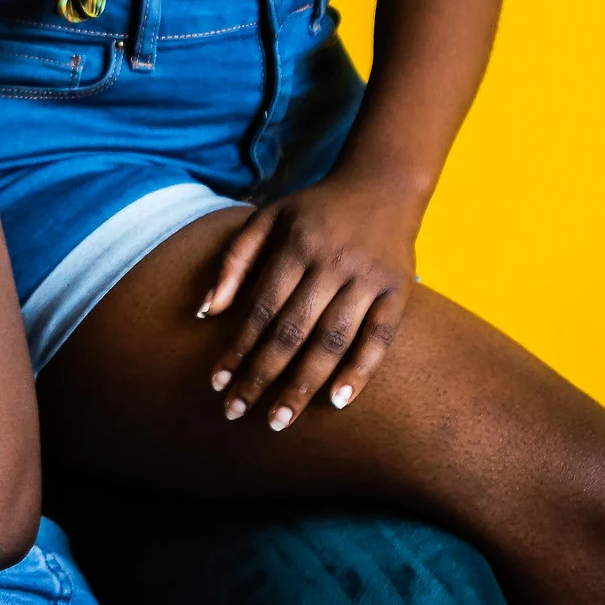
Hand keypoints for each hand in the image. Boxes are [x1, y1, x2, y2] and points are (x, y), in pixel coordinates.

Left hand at [200, 175, 421, 430]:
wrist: (384, 184)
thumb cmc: (314, 209)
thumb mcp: (267, 219)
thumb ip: (234, 261)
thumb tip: (205, 312)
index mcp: (295, 245)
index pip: (259, 308)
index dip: (237, 347)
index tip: (217, 383)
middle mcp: (331, 263)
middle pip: (291, 331)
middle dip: (261, 375)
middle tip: (237, 412)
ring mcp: (368, 279)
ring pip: (332, 340)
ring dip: (304, 384)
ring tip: (279, 420)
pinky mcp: (398, 291)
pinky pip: (380, 338)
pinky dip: (360, 371)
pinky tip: (338, 402)